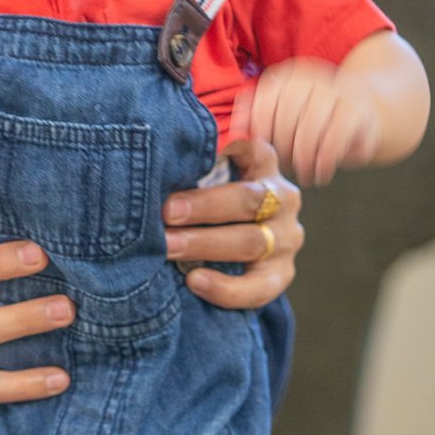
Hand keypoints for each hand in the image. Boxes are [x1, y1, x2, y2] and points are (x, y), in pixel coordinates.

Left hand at [162, 137, 303, 308]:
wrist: (227, 248)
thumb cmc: (206, 199)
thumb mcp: (204, 176)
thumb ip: (190, 166)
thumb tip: (149, 157)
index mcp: (261, 162)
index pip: (250, 146)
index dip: (223, 149)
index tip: (186, 155)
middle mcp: (281, 197)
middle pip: (248, 198)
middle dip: (204, 206)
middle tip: (166, 212)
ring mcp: (285, 237)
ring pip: (251, 241)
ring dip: (204, 244)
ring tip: (167, 247)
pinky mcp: (281, 274)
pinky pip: (258, 286)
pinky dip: (226, 288)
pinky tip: (194, 281)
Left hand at [238, 57, 379, 184]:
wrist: (364, 113)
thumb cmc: (311, 121)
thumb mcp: (284, 115)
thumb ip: (256, 119)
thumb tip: (232, 133)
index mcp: (289, 75)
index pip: (265, 100)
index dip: (260, 129)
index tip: (261, 150)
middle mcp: (313, 78)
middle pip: (287, 115)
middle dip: (283, 146)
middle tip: (285, 165)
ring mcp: (338, 92)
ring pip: (310, 130)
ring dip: (303, 158)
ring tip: (303, 174)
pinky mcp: (358, 112)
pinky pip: (334, 141)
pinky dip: (323, 162)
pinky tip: (320, 174)